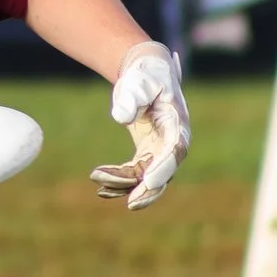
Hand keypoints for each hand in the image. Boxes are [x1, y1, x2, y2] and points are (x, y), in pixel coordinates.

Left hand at [91, 40, 188, 209]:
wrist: (144, 73)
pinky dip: (119, 180)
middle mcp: (173, 140)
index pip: (175, 149)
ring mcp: (160, 149)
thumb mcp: (138, 81)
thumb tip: (121, 118)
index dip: (163, 168)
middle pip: (165, 171)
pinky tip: (100, 182)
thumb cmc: (144, 75)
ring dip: (125, 185)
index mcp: (177, 122)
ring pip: (147, 177)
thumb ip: (132, 96)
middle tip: (130, 203)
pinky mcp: (147, 153)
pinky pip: (135, 173)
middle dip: (148, 189)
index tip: (148, 182)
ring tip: (99, 182)